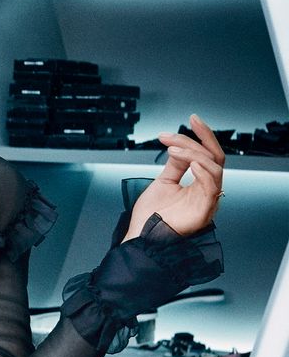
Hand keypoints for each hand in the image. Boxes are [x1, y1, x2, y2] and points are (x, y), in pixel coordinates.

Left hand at [125, 114, 225, 241]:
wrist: (142, 237)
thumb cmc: (152, 216)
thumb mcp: (163, 182)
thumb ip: (175, 165)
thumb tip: (179, 148)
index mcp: (199, 184)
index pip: (207, 155)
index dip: (201, 136)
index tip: (191, 119)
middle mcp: (206, 191)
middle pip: (214, 158)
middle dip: (200, 138)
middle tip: (182, 128)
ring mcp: (207, 201)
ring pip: (214, 168)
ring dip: (193, 153)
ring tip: (172, 149)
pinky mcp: (204, 211)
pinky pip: (212, 187)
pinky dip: (203, 171)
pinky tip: (189, 162)